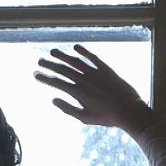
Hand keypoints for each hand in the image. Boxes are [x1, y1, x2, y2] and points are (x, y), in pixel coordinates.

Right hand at [34, 44, 155, 134]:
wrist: (130, 111)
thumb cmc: (107, 117)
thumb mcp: (85, 118)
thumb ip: (68, 109)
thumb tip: (53, 99)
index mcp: (78, 92)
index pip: (56, 82)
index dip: (44, 78)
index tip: (35, 74)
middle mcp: (85, 80)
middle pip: (63, 69)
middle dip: (49, 64)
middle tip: (39, 61)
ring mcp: (96, 73)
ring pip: (75, 61)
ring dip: (63, 56)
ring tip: (53, 51)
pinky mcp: (106, 69)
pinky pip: (93, 57)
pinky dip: (84, 51)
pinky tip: (76, 47)